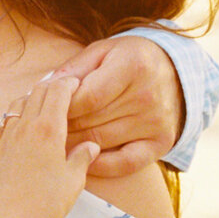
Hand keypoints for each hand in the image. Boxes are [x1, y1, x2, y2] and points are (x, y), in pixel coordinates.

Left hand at [0, 73, 98, 217]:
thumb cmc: (50, 203)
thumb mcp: (74, 179)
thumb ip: (82, 157)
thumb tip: (90, 146)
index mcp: (48, 128)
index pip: (57, 91)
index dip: (67, 83)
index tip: (75, 83)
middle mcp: (24, 127)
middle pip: (36, 93)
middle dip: (49, 87)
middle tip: (60, 90)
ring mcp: (4, 139)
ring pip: (15, 106)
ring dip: (29, 100)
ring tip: (39, 106)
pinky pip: (0, 127)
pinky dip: (11, 121)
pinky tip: (16, 129)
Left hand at [52, 35, 185, 176]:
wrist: (176, 71)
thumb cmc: (129, 59)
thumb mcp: (103, 51)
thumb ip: (74, 68)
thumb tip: (45, 88)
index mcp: (133, 66)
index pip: (87, 97)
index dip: (61, 106)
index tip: (45, 109)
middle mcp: (147, 96)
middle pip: (91, 120)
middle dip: (62, 126)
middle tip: (43, 129)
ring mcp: (156, 122)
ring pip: (101, 142)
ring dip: (73, 144)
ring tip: (55, 141)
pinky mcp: (161, 143)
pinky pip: (125, 163)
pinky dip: (101, 165)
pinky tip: (84, 159)